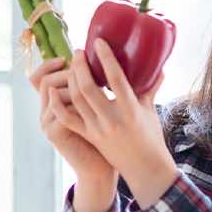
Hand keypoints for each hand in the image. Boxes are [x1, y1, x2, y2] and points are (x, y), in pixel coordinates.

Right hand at [29, 56, 116, 181]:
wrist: (101, 167)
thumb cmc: (104, 137)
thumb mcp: (96, 108)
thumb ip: (94, 88)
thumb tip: (109, 62)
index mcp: (54, 103)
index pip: (39, 77)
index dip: (49, 64)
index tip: (69, 56)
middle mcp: (46, 112)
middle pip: (45, 80)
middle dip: (68, 70)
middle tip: (88, 67)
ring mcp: (48, 123)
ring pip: (53, 91)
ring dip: (73, 82)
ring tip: (95, 81)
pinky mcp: (55, 133)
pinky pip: (60, 109)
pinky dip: (75, 100)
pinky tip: (95, 96)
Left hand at [61, 38, 168, 183]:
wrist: (145, 168)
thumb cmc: (151, 138)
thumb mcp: (151, 111)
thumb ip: (150, 89)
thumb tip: (158, 69)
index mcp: (131, 109)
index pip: (115, 78)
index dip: (106, 57)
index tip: (99, 43)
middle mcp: (112, 118)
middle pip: (88, 87)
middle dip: (80, 66)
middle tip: (78, 52)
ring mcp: (98, 128)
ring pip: (76, 99)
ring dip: (70, 80)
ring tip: (71, 67)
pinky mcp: (89, 136)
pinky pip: (68, 118)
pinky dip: (58, 104)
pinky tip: (53, 91)